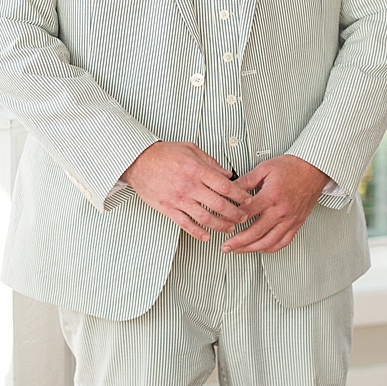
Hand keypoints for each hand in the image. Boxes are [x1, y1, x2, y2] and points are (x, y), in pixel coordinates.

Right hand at [120, 141, 254, 240]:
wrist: (138, 161)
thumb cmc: (163, 154)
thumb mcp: (190, 149)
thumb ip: (211, 162)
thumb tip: (227, 173)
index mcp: (196, 170)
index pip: (226, 186)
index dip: (241, 195)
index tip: (248, 200)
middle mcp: (189, 186)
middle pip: (219, 205)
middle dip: (235, 213)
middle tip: (243, 217)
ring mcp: (178, 199)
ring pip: (205, 218)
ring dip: (221, 225)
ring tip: (229, 228)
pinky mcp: (168, 208)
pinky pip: (186, 224)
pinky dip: (198, 233)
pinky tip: (207, 236)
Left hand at [221, 154, 330, 253]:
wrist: (313, 170)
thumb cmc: (291, 167)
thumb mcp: (264, 168)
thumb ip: (245, 181)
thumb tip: (229, 189)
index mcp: (271, 196)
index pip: (247, 212)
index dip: (231, 219)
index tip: (222, 222)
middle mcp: (281, 210)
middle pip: (256, 232)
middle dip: (238, 242)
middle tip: (226, 246)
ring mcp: (290, 219)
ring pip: (269, 242)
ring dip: (251, 249)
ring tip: (239, 250)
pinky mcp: (296, 224)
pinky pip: (283, 242)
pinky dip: (269, 248)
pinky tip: (260, 248)